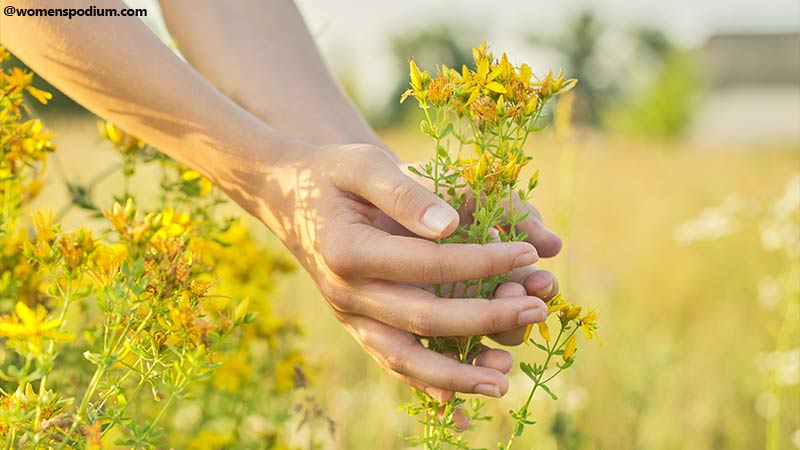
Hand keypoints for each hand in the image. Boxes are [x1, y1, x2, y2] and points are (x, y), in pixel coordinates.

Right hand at [236, 143, 553, 396]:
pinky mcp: (355, 326)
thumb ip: (406, 194)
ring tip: (504, 379)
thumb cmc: (334, 174)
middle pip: (424, 318)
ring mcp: (348, 316)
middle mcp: (345, 294)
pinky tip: (457, 397)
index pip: (429, 264)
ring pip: (404, 358)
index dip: (483, 261)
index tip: (528, 253)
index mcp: (348, 252)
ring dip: (456, 373)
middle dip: (486, 317)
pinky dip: (424, 382)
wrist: (289, 197)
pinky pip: (391, 361)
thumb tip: (452, 226)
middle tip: (537, 310)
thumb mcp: (365, 165)